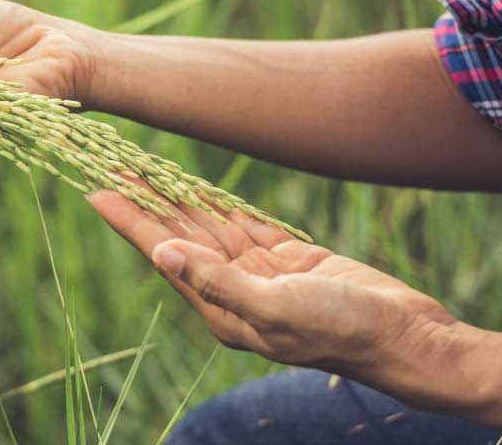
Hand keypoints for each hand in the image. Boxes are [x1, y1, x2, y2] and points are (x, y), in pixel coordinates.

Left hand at [87, 188, 456, 375]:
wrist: (404, 337)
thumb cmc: (342, 330)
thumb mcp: (275, 308)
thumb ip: (217, 282)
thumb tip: (163, 255)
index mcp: (221, 309)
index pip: (163, 254)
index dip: (129, 221)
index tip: (97, 190)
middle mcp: (232, 291)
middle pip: (177, 236)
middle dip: (145, 202)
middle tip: (111, 164)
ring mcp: (259, 275)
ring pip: (208, 227)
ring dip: (176, 198)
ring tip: (142, 167)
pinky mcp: (288, 261)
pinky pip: (243, 225)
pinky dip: (218, 203)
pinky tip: (194, 186)